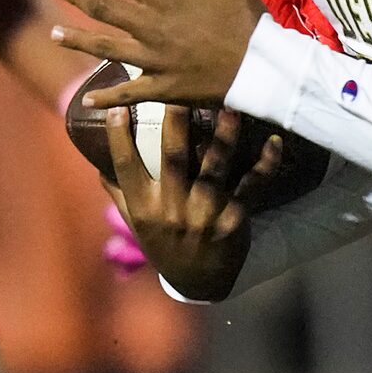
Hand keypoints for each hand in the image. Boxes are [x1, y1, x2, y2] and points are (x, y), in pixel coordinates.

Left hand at [54, 0, 264, 110]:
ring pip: (107, 48)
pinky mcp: (162, 88)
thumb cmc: (247, 20)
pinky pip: (128, 93)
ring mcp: (154, 61)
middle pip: (106, 9)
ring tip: (56, 35)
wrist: (262, 68)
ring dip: (78, 40)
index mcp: (166, 0)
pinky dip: (106, 97)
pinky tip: (86, 100)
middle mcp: (153, 29)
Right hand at [105, 101, 285, 302]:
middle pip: (173, 158)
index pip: (126, 167)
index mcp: (145, 208)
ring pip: (215, 167)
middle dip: (176, 123)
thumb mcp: (136, 223)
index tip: (117, 108)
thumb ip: (120, 192)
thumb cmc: (164, 245)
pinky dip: (266, 164)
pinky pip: (252, 186)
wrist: (200, 282)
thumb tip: (97, 161)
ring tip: (230, 106)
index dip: (119, 138)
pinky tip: (274, 143)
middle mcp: (173, 210)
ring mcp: (205, 214)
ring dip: (224, 135)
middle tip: (179, 90)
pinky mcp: (234, 219)